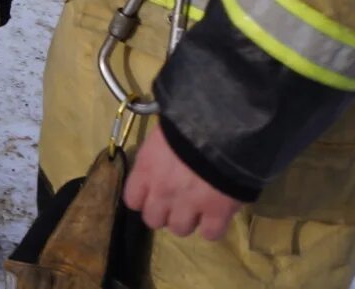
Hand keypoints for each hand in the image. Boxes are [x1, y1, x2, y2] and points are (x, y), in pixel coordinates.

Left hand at [125, 121, 243, 241]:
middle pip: (153, 220)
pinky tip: (216, 214)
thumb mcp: (162, 135)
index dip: (144, 198)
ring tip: (198, 207)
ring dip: (188, 220)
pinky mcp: (217, 212)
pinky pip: (209, 234)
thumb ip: (157, 155)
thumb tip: (160, 160)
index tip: (154, 192)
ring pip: (180, 229)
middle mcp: (162, 192)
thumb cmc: (188, 121)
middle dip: (164, 212)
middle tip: (177, 201)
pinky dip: (212, 227)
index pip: (132, 200)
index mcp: (146, 169)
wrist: (222, 127)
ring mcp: (189, 205)